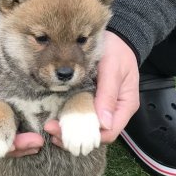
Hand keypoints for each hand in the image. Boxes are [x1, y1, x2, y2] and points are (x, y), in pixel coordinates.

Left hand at [45, 30, 139, 144]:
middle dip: (74, 136)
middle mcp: (116, 111)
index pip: (109, 132)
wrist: (117, 39)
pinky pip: (84, 116)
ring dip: (70, 130)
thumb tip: (103, 123)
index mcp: (125, 105)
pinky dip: (71, 120)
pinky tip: (57, 118)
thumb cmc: (117, 51)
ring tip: (50, 126)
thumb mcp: (112, 69)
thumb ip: (108, 94)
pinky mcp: (95, 102)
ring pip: (89, 128)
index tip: (64, 132)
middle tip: (51, 130)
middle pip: (97, 134)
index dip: (87, 137)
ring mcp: (105, 108)